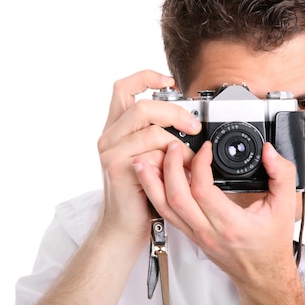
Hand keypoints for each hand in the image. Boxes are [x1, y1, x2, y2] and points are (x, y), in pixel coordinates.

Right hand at [96, 70, 201, 242]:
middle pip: (142, 105)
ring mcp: (111, 151)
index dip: (146, 77)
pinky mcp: (118, 167)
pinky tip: (181, 173)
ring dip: (179, 144)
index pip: (123, 88)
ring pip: (150, 129)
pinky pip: (152, 152)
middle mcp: (109, 136)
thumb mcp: (149, 159)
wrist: (123, 227)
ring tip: (190, 160)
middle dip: (175, 112)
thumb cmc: (140, 195)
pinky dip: (173, 161)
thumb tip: (188, 122)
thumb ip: (158, 138)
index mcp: (116, 129)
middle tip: (194, 127)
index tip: (170, 80)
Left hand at [133, 139, 298, 283]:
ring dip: (152, 182)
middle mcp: (208, 231)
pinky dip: (156, 194)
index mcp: (231, 224)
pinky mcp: (189, 235)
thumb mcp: (286, 206)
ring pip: (164, 207)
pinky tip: (152, 179)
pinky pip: (166, 214)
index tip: (205, 148)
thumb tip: (268, 151)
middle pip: (176, 197)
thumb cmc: (271, 244)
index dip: (200, 163)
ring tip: (144, 160)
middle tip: (173, 147)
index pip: (203, 190)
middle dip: (170, 167)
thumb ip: (282, 174)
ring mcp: (196, 234)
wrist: (262, 274)